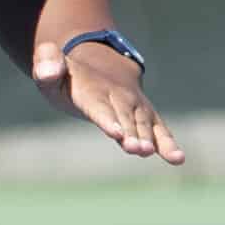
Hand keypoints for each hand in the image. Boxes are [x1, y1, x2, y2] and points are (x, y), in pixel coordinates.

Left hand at [34, 40, 184, 164]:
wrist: (96, 66)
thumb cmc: (67, 78)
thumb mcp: (50, 70)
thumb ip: (46, 66)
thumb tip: (48, 71)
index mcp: (90, 89)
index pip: (99, 106)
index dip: (108, 119)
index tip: (116, 133)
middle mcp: (117, 96)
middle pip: (125, 118)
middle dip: (131, 134)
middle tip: (136, 149)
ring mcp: (134, 106)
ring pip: (142, 124)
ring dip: (148, 140)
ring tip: (149, 153)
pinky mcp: (147, 116)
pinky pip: (159, 129)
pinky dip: (168, 143)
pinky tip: (178, 159)